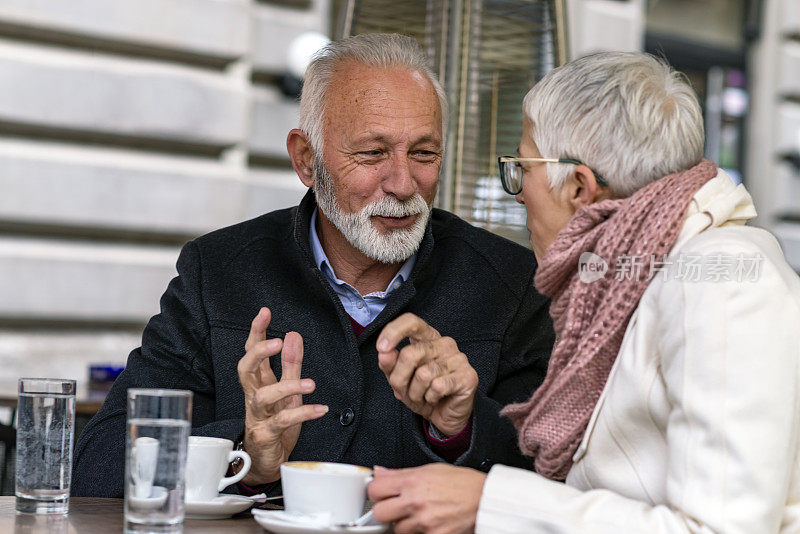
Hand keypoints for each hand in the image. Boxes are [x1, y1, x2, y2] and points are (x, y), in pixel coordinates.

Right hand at [237, 307, 327, 484]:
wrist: (265, 462)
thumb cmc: (274, 423)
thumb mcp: (286, 391)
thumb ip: (291, 364)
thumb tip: (293, 335)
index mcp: (258, 383)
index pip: (252, 352)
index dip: (257, 332)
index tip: (264, 312)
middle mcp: (254, 396)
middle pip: (246, 369)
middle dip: (259, 353)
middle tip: (277, 342)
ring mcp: (258, 416)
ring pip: (264, 397)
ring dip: (287, 386)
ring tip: (311, 384)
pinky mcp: (267, 435)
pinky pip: (283, 422)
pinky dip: (303, 414)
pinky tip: (320, 408)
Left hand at [368, 464, 486, 533]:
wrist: (486, 500)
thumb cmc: (463, 483)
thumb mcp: (431, 469)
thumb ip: (401, 473)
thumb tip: (380, 473)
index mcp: (413, 481)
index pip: (374, 489)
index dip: (376, 492)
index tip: (382, 493)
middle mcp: (415, 501)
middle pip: (379, 513)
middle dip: (385, 511)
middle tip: (396, 508)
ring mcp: (424, 522)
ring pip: (397, 529)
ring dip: (404, 524)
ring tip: (420, 515)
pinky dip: (420, 533)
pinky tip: (430, 524)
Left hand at [376, 313, 478, 436]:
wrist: (445, 416)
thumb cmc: (423, 393)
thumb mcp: (400, 380)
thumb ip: (390, 364)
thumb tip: (384, 353)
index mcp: (427, 338)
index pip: (411, 322)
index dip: (393, 332)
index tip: (381, 348)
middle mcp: (444, 343)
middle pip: (410, 354)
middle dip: (400, 379)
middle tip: (405, 391)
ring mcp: (458, 358)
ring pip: (423, 374)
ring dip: (416, 393)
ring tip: (423, 396)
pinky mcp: (468, 375)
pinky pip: (437, 387)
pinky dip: (430, 398)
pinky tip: (436, 398)